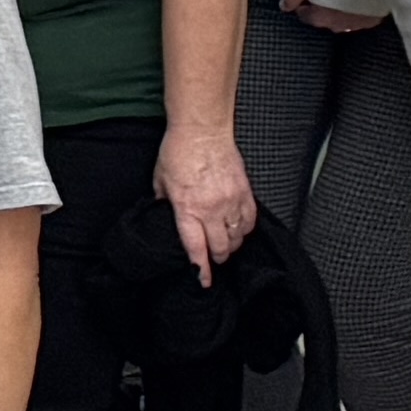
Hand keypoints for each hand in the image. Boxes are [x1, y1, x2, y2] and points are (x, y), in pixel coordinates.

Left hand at [157, 124, 256, 282]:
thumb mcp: (160, 181)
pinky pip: (250, 220)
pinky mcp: (244, 191)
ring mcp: (231, 201)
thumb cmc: (178, 152)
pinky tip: (239, 230)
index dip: (201, 269)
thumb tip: (167, 217)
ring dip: (231, 245)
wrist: (202, 130)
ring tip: (225, 246)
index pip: (195, 249)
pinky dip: (245, 229)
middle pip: (220, 248)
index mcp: (187, 209)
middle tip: (213, 260)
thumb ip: (165, 203)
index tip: (203, 280)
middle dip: (217, 258)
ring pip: (237, 237)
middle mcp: (211, 209)